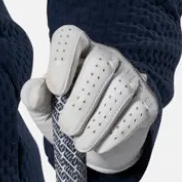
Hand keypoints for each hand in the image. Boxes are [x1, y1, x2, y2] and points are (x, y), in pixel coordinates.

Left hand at [20, 24, 158, 173]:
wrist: (94, 142)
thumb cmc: (64, 115)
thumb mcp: (42, 107)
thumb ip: (34, 96)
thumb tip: (35, 90)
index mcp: (77, 51)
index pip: (70, 37)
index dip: (62, 59)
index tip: (55, 89)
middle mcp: (107, 57)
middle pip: (100, 63)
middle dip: (81, 101)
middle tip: (67, 128)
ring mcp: (131, 77)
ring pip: (121, 90)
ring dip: (97, 122)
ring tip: (80, 143)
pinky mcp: (148, 101)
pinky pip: (137, 112)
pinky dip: (116, 132)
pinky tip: (100, 145)